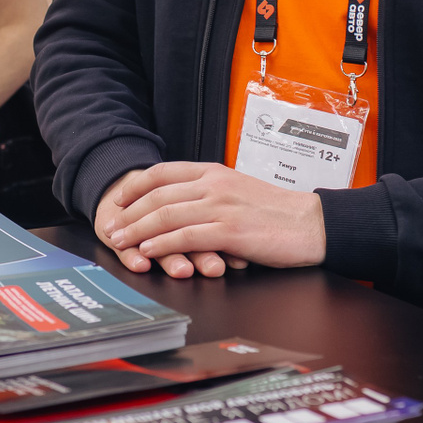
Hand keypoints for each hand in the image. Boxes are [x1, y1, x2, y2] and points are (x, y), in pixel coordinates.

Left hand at [104, 162, 324, 269]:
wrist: (311, 224)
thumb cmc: (276, 212)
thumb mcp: (238, 190)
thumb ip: (210, 192)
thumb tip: (180, 202)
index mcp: (213, 172)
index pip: (163, 172)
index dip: (135, 186)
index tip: (118, 200)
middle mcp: (213, 184)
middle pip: (157, 194)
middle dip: (128, 212)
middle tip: (111, 227)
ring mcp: (220, 206)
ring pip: (166, 215)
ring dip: (137, 230)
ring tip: (120, 242)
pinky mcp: (229, 230)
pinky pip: (185, 236)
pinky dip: (162, 244)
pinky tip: (149, 251)